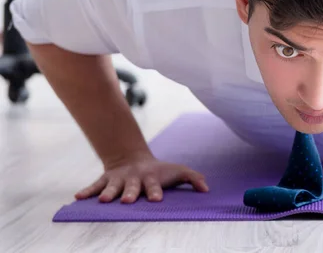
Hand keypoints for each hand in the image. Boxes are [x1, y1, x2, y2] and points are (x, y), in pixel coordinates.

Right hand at [75, 153, 208, 203]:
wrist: (134, 159)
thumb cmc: (161, 171)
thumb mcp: (178, 171)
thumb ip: (193, 178)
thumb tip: (207, 189)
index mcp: (151, 178)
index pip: (154, 185)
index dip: (155, 191)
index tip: (156, 199)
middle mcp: (134, 179)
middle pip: (132, 187)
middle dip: (129, 193)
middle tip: (127, 201)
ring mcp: (119, 179)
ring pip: (112, 187)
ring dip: (107, 193)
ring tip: (101, 201)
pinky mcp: (106, 180)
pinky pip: (94, 185)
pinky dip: (87, 191)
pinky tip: (77, 197)